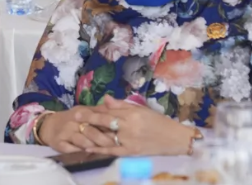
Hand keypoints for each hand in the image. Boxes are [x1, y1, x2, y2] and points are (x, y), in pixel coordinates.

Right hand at [37, 107, 117, 152]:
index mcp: (81, 113)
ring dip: (93, 147)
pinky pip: (71, 150)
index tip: (120, 131)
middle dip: (104, 140)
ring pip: (83, 142)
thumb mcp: (84, 111)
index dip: (109, 125)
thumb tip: (115, 106)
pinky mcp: (59, 143)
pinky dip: (80, 152)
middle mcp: (73, 122)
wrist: (49, 125)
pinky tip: (86, 154)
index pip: (97, 118)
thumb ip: (99, 110)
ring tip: (102, 151)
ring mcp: (66, 133)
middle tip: (115, 146)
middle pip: (92, 132)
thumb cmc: (71, 119)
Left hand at [76, 97, 194, 156]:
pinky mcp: (131, 152)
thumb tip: (106, 98)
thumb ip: (122, 104)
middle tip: (75, 115)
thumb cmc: (158, 121)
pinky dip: (99, 149)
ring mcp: (129, 140)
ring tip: (78, 130)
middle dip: (89, 118)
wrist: (175, 139)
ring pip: (106, 136)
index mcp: (132, 113)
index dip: (96, 109)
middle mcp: (129, 126)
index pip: (110, 110)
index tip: (83, 108)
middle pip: (105, 121)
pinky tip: (87, 147)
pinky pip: (112, 150)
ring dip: (91, 134)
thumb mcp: (142, 109)